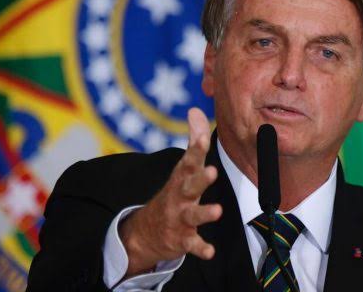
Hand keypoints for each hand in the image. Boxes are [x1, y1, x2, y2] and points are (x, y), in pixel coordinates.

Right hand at [119, 108, 222, 275]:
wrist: (145, 231)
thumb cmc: (174, 192)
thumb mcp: (183, 168)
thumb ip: (193, 140)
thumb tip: (195, 110)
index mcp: (181, 178)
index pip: (188, 160)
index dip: (195, 149)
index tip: (202, 137)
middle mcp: (179, 196)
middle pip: (189, 186)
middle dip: (200, 179)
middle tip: (211, 171)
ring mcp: (179, 218)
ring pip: (192, 215)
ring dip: (204, 213)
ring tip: (217, 211)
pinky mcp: (181, 239)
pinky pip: (191, 244)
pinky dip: (200, 249)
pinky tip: (210, 252)